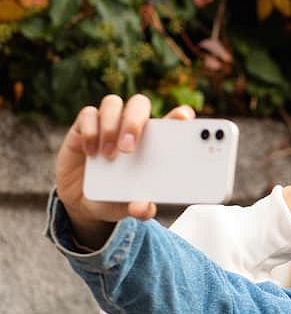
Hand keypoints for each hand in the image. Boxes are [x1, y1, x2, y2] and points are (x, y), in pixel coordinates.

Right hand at [55, 94, 193, 247]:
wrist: (84, 202)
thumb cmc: (117, 198)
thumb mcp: (131, 206)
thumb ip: (141, 207)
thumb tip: (142, 209)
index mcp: (154, 141)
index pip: (170, 120)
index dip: (179, 115)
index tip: (183, 118)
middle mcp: (131, 127)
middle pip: (139, 104)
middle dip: (135, 122)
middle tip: (129, 148)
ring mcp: (108, 124)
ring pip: (112, 104)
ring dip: (111, 127)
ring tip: (110, 156)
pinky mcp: (83, 127)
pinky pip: (88, 114)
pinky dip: (91, 131)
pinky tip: (92, 153)